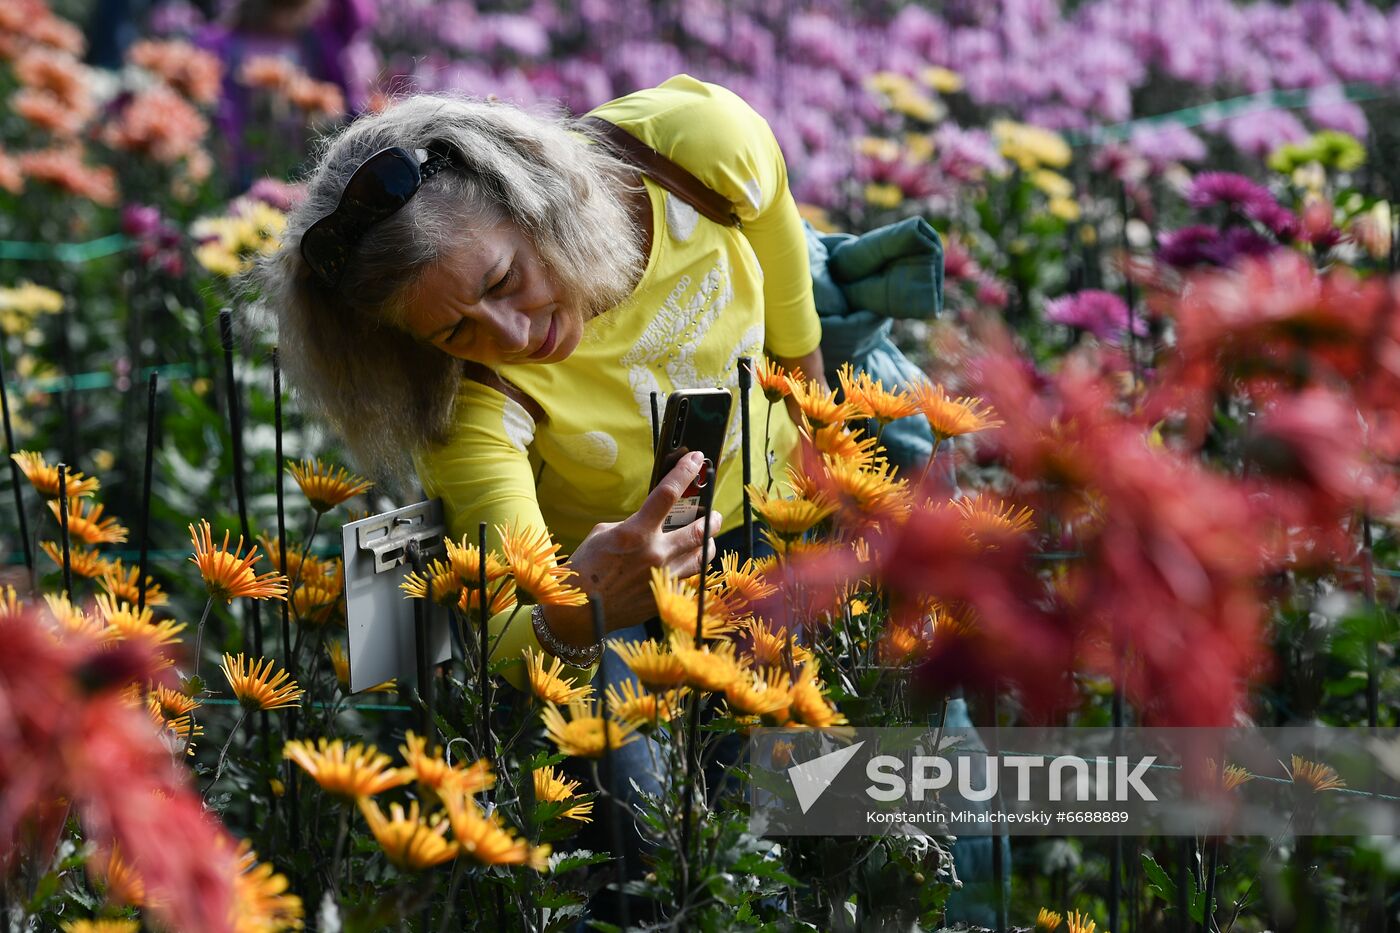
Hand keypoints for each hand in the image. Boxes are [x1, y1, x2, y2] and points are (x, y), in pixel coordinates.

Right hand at [541, 450, 722, 645]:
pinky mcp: (664, 596)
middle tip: (714, 515)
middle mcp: (656, 553)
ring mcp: (663, 576)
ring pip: (702, 557)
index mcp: (636, 532)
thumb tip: (649, 524)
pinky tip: (690, 563)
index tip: (696, 459)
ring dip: (709, 544)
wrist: (579, 611)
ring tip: (708, 539)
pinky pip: (690, 578)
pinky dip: (693, 568)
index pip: (668, 494)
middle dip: (712, 519)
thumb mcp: (603, 534)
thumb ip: (632, 525)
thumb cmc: (586, 569)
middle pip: (700, 530)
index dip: (685, 472)